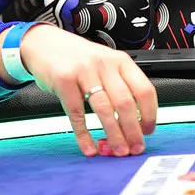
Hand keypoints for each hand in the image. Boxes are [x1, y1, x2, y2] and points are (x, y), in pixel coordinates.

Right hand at [10, 27, 156, 157]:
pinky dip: (84, 134)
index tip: (148, 131)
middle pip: (125, 102)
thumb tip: (135, 121)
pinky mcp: (63, 80)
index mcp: (120, 60)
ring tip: (118, 151)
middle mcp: (104, 64)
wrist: (45, 43)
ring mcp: (83, 71)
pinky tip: (89, 147)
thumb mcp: (104, 63)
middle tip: (135, 148)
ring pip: (104, 109)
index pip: (144, 89)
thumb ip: (119, 85)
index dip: (150, 114)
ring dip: (113, 134)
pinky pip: (76, 113)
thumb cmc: (77, 57)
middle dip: (133, 130)